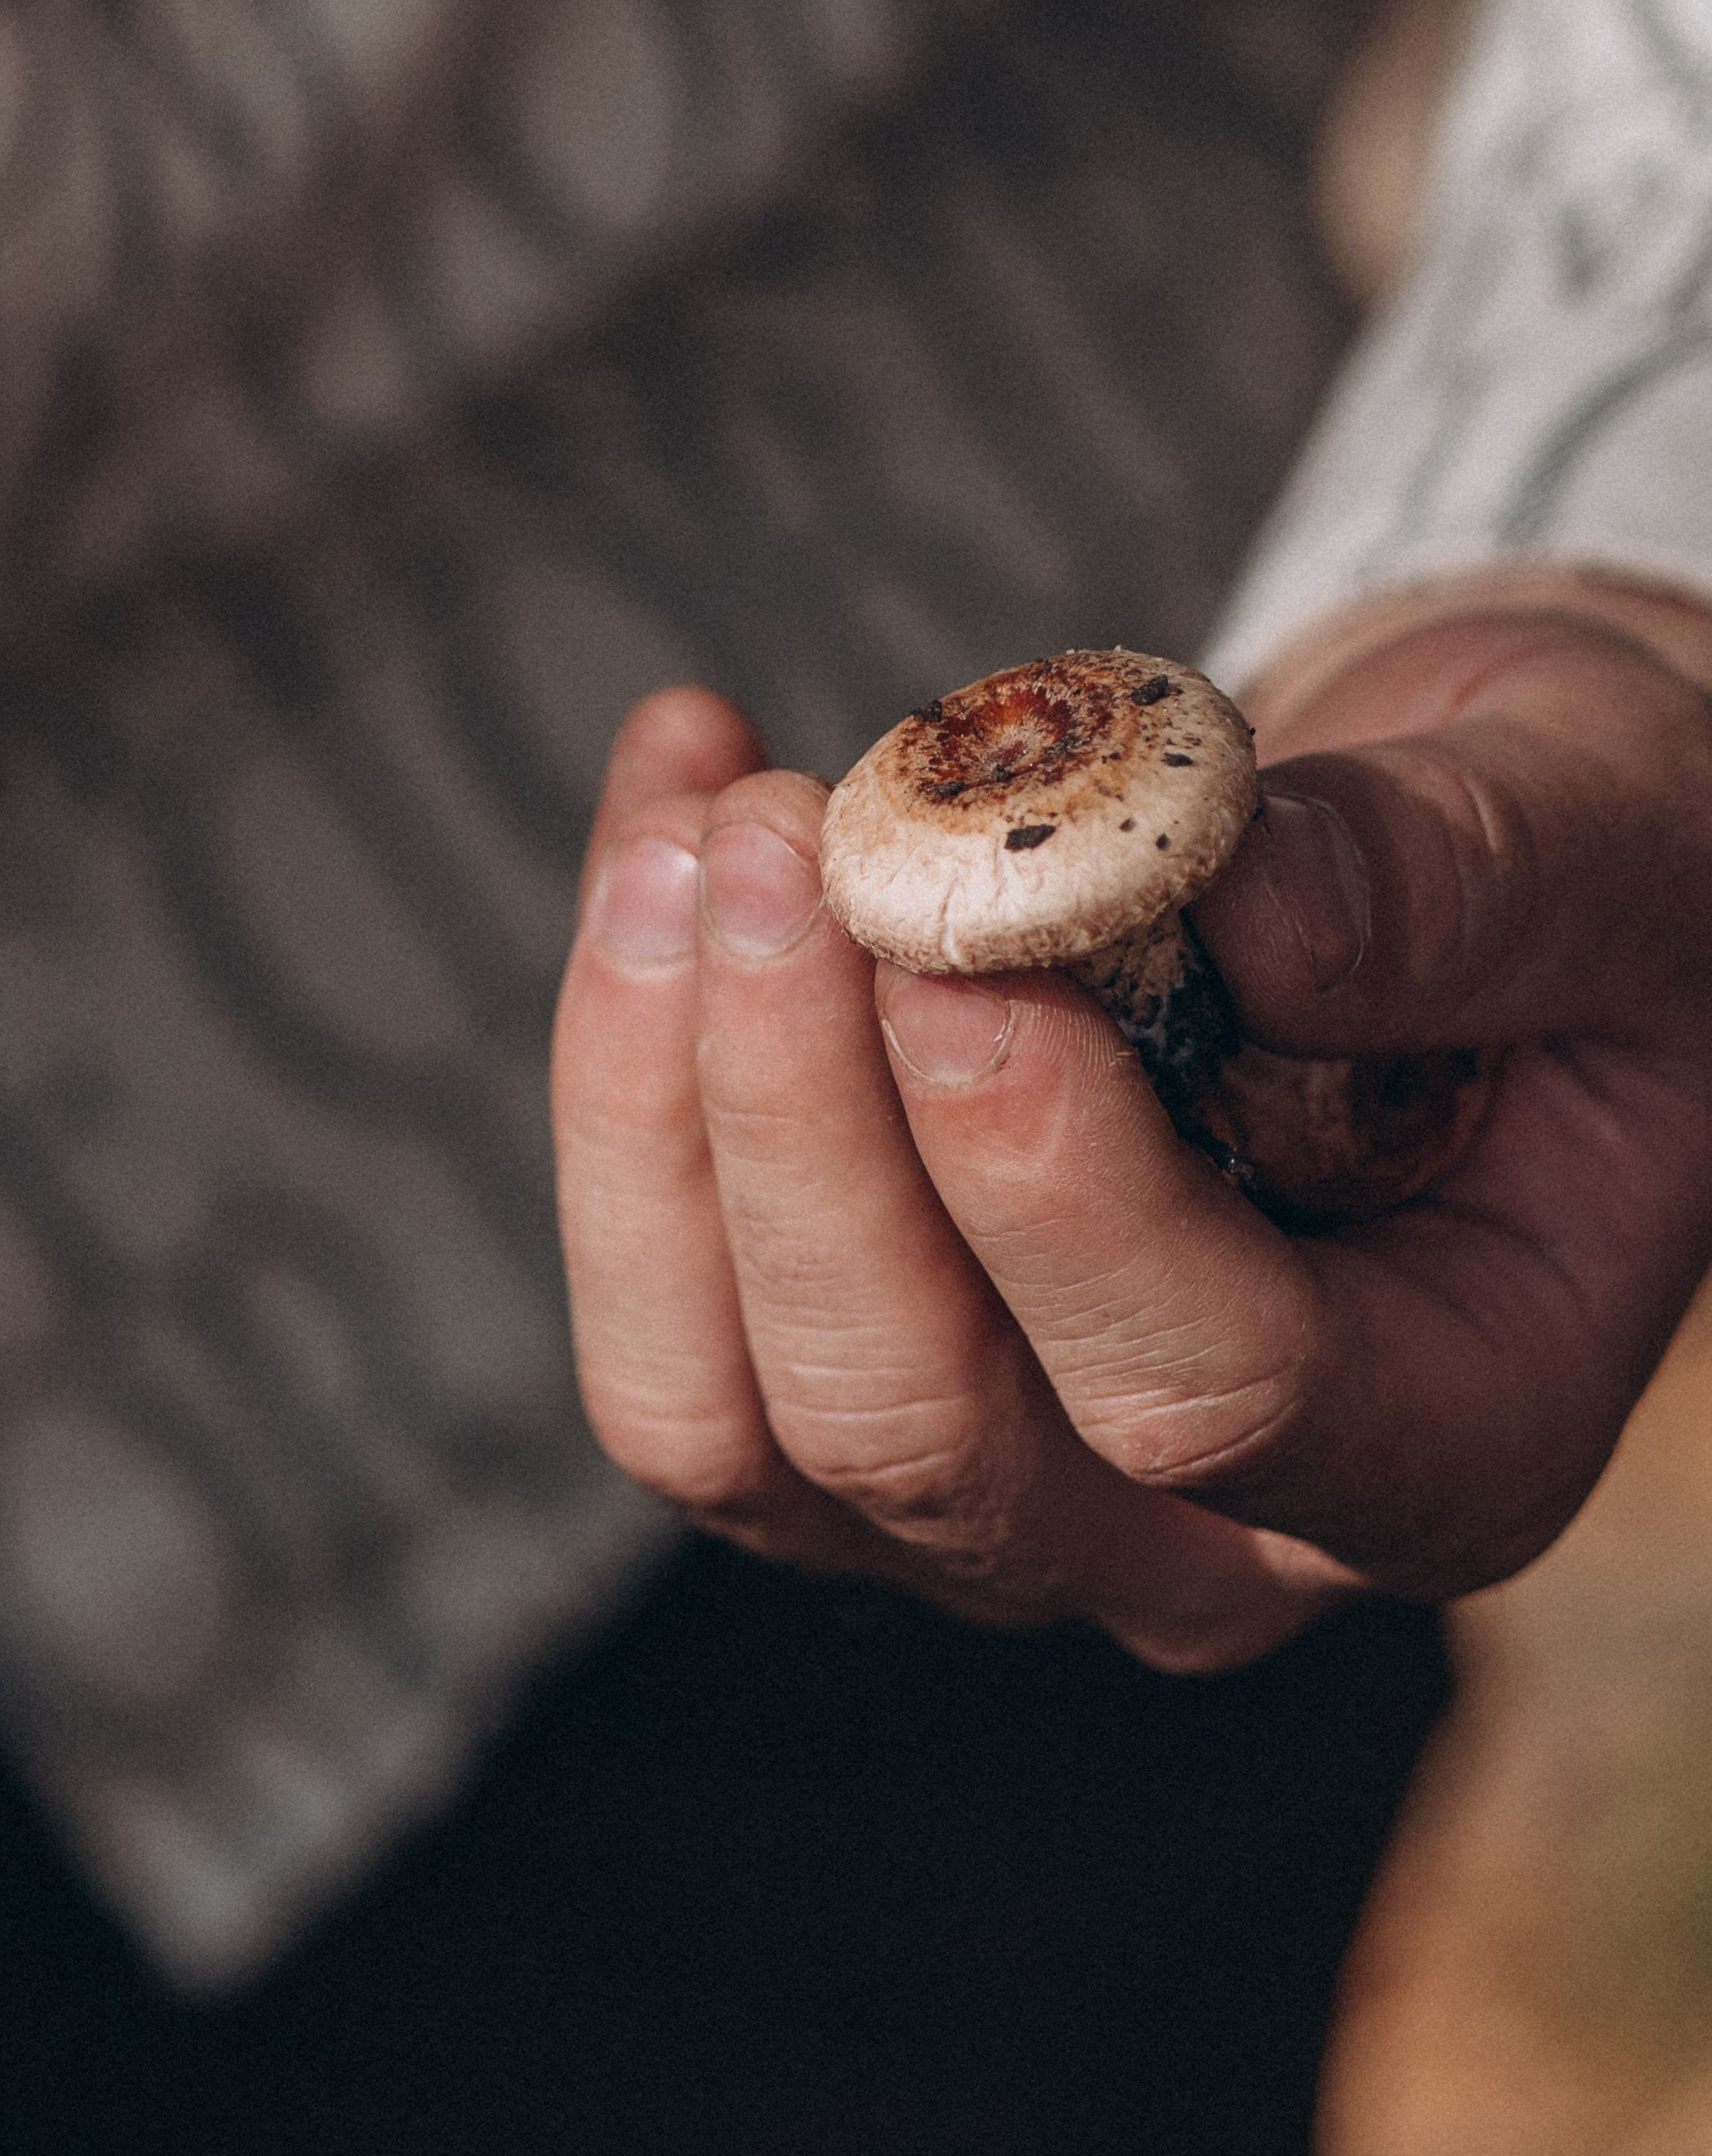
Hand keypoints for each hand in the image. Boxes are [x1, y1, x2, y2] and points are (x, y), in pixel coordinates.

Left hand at [551, 579, 1711, 1670]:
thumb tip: (1244, 909)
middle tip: (781, 836)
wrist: (1458, 909)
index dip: (1055, 1188)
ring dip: (662, 1100)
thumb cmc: (1565, 894)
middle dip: (802, 1123)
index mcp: (1445, 1443)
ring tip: (698, 819)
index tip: (955, 947)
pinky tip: (668, 815)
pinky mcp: (834, 1392)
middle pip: (914, 1430)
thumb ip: (1463, 887)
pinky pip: (662, 1294)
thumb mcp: (1596, 842)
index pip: (1212, 1396)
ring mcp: (989, 1490)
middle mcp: (1194, 1536)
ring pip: (724, 1409)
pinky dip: (622, 1060)